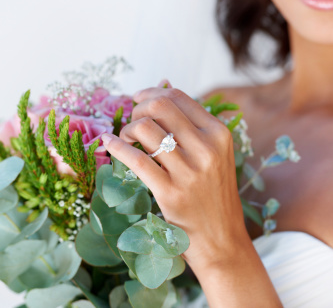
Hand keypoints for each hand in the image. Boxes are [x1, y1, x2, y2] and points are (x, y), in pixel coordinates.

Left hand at [101, 81, 247, 268]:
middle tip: (132, 123)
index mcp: (218, 134)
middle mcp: (206, 148)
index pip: (177, 97)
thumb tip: (160, 91)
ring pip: (145, 128)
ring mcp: (189, 171)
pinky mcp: (170, 193)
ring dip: (127, 130)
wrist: (223, 241)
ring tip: (126, 140)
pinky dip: (116, 147)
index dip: (151, 93)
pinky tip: (108, 144)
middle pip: (159, 106)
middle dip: (137, 109)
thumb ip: (192, 127)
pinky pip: (135, 159)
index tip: (138, 99)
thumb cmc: (214, 196)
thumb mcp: (215, 156)